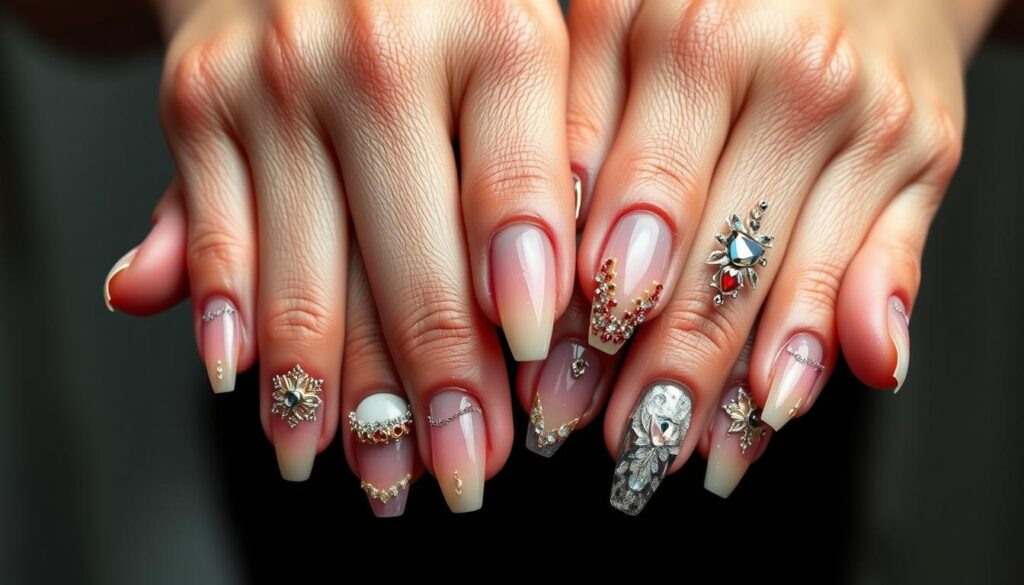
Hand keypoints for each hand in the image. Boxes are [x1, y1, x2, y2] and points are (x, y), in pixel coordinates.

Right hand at [105, 0, 575, 512]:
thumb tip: (537, 317)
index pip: (518, 195)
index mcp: (495, 29)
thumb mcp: (514, 55)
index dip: (527, 304)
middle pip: (415, 262)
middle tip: (461, 471)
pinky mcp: (196, 104)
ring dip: (342, 397)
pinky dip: (231, 326)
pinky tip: (251, 386)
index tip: (534, 385)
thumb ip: (534, 171)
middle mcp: (382, 49)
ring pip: (313, 278)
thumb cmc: (436, 10)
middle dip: (442, 388)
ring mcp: (277, 79)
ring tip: (372, 472)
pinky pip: (219, 240)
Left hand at [565, 0, 990, 511]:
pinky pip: (882, 272)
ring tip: (678, 452)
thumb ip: (581, 132)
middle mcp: (795, 78)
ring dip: (731, 389)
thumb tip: (560, 266)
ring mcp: (870, 124)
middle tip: (614, 445)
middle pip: (715, 263)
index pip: (637, 204)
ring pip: (793, 287)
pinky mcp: (926, 158)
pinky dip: (826, 351)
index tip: (554, 384)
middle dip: (658, 371)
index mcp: (698, 36)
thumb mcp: (620, 30)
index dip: (593, 306)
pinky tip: (776, 409)